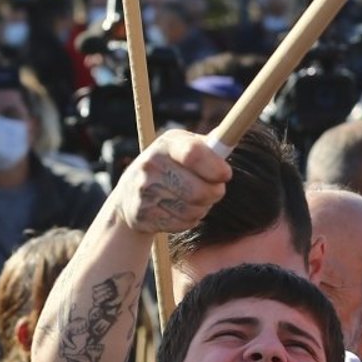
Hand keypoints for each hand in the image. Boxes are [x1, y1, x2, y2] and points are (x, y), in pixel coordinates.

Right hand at [113, 130, 230, 236]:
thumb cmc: (170, 165)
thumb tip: (231, 137)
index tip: (226, 175)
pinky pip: (181, 223)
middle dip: (214, 193)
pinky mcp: (143, 214)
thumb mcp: (184, 147)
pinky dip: (189, 220)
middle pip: (197, 191)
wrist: (130, 193)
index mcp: (167, 144)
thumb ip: (209, 145)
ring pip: (192, 210)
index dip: (215, 168)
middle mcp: (151, 165)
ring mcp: (144, 190)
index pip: (193, 154)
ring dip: (203, 208)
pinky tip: (182, 210)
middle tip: (216, 190)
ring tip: (198, 200)